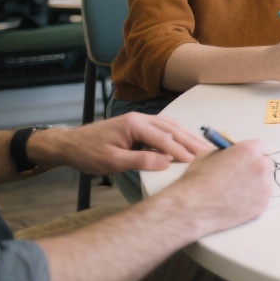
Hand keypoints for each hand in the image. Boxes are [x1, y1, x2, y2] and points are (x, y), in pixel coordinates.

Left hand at [34, 113, 210, 175]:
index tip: (195, 160)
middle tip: (208, 152)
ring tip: (202, 147)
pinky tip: (184, 141)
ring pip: (170, 126)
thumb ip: (140, 161)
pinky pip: (163, 128)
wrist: (71, 144)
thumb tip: (165, 162)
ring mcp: (139, 120)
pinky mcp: (138, 126)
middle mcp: (140, 118)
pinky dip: (177, 134)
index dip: (181, 150)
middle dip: (191, 141)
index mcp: (134, 125)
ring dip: (187, 136)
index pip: (164, 138)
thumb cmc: (88, 153)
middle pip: (172, 128)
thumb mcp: (112, 161)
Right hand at [155, 139, 272, 236]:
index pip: (258, 147)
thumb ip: (227, 152)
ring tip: (235, 190)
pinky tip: (237, 201)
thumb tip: (233, 153)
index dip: (248, 154)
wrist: (192, 208)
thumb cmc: (197, 180)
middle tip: (240, 175)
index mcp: (250, 150)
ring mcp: (264, 188)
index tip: (242, 159)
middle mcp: (262, 167)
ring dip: (254, 183)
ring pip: (264, 181)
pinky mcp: (262, 205)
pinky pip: (261, 198)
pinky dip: (253, 199)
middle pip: (265, 163)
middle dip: (254, 167)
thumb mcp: (209, 154)